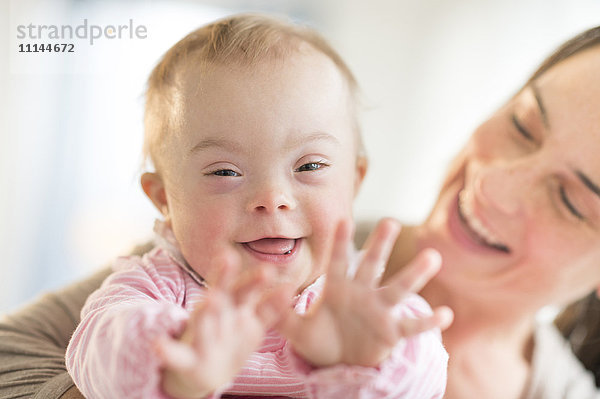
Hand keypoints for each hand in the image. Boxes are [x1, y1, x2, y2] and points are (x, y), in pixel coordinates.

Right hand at [155, 254, 292, 398]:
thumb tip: (290, 287)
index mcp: (231, 306)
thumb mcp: (250, 324)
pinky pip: (176, 355)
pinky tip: (157, 345)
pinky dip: (167, 350)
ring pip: (203, 320)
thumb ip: (269, 308)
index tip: (268, 268)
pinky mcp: (186, 359)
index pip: (243, 287)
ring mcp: (199, 334)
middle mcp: (214, 314)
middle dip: (226, 277)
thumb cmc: (229, 340)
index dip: (254, 279)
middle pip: (223, 293)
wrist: (203, 372)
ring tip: (210, 298)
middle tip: (230, 258)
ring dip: (206, 309)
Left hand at [278, 218, 452, 367]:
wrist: (339, 361)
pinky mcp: (391, 332)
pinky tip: (446, 314)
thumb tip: (262, 298)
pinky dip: (428, 321)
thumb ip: (281, 315)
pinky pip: (411, 326)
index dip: (340, 243)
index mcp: (337, 289)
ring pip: (397, 289)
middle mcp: (361, 293)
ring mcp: (379, 311)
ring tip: (432, 257)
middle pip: (371, 265)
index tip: (344, 219)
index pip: (338, 261)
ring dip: (414, 274)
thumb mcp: (297, 331)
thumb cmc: (319, 340)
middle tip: (390, 222)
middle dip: (380, 245)